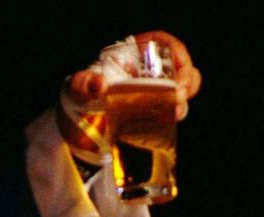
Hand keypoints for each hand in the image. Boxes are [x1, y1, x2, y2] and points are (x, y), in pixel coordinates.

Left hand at [65, 30, 202, 120]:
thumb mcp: (77, 88)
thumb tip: (99, 84)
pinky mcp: (156, 112)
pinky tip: (171, 120)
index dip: (176, 51)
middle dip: (186, 79)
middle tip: (178, 96)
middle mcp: (149, 71)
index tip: (177, 66)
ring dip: (184, 98)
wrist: (79, 126)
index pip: (163, 44)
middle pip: (180, 67)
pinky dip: (176, 114)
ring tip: (175, 111)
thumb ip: (82, 84)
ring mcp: (155, 91)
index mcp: (134, 55)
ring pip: (183, 88)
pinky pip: (175, 110)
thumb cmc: (81, 97)